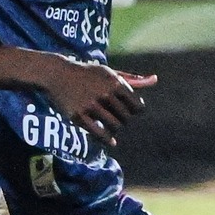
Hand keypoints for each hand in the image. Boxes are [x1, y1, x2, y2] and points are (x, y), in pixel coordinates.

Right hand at [37, 54, 156, 142]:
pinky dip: (107, 140)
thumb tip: (155, 79)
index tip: (128, 111)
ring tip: (111, 125)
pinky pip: (98, 133)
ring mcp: (91, 105)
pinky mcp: (78, 115)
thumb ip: (134, 79)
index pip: (137, 107)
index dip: (135, 111)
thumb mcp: (111, 73)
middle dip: (124, 120)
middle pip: (126, 118)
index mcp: (116, 83)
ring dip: (115, 129)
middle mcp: (105, 94)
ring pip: (114, 126)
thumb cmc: (88, 73)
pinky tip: (111, 142)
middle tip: (117, 118)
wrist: (58, 73)